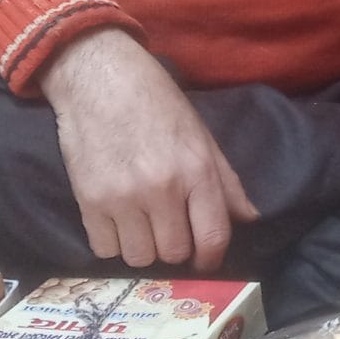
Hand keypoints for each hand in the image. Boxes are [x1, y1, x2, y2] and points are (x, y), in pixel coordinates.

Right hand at [41, 28, 258, 270]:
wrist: (99, 78)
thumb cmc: (156, 102)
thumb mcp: (200, 134)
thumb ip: (226, 181)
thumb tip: (250, 218)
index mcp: (196, 170)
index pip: (213, 236)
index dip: (211, 259)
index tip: (205, 261)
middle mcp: (162, 188)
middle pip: (174, 253)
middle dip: (175, 249)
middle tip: (168, 231)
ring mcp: (123, 198)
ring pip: (139, 258)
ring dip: (143, 248)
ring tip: (142, 225)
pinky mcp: (89, 201)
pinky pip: (104, 249)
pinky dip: (112, 242)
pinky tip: (116, 221)